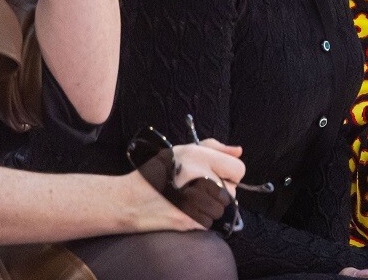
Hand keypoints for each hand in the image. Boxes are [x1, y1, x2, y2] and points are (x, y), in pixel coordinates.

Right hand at [124, 139, 244, 231]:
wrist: (128, 201)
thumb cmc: (156, 173)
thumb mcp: (182, 150)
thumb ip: (214, 147)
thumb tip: (239, 151)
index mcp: (199, 157)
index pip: (238, 169)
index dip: (230, 172)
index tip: (218, 173)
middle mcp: (199, 177)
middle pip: (232, 190)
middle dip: (221, 189)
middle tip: (199, 187)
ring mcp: (196, 201)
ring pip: (223, 206)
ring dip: (212, 204)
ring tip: (191, 198)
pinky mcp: (191, 220)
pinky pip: (211, 219)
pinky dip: (203, 216)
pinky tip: (186, 209)